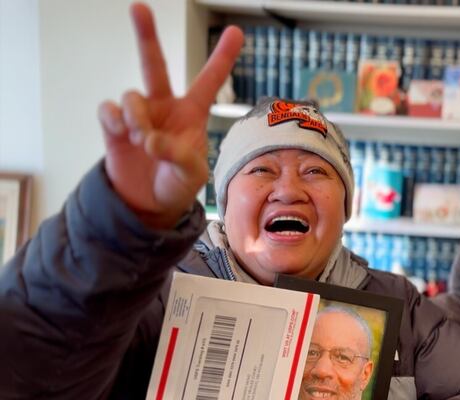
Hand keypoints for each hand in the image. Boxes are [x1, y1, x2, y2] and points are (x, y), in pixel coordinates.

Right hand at [98, 2, 242, 228]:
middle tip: (139, 6)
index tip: (236, 31)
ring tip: (141, 139)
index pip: (209, 80)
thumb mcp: (191, 176)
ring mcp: (138, 114)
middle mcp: (164, 107)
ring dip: (136, 115)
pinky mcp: (114, 127)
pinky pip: (108, 110)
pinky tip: (122, 135)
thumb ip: (178, 155)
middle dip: (146, 35)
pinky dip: (114, 121)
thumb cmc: (178, 186)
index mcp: (192, 114)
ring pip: (132, 95)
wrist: (148, 205)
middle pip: (155, 64)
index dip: (222, 57)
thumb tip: (150, 138)